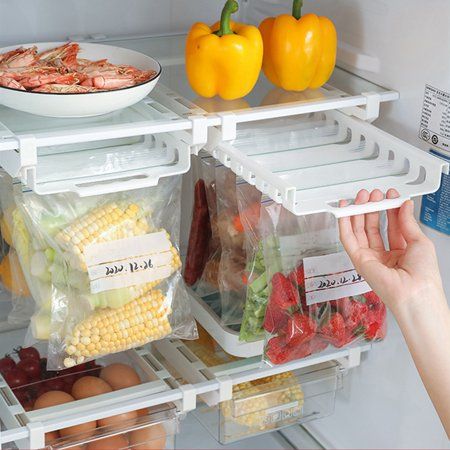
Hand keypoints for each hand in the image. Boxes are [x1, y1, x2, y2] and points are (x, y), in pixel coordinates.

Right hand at [338, 189, 444, 313]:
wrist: (415, 292)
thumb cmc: (423, 276)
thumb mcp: (420, 241)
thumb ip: (408, 222)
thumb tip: (404, 205)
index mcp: (400, 252)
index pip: (391, 226)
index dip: (389, 209)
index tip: (389, 196)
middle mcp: (383, 255)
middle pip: (373, 227)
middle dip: (372, 208)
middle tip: (372, 194)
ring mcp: (370, 258)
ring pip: (359, 231)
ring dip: (358, 212)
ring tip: (361, 197)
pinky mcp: (358, 261)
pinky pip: (348, 239)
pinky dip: (344, 224)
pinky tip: (345, 212)